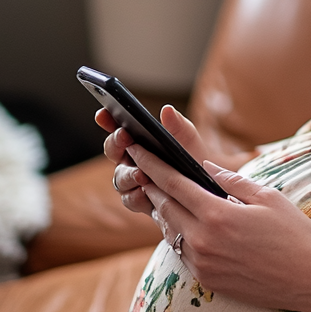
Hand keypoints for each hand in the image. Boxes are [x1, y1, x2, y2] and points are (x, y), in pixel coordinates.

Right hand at [98, 104, 212, 215]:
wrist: (207, 190)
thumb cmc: (194, 160)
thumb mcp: (189, 141)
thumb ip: (178, 126)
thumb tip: (167, 110)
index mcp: (139, 141)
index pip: (119, 129)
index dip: (107, 120)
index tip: (103, 113)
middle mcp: (131, 160)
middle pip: (112, 151)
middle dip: (116, 143)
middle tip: (125, 137)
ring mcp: (133, 182)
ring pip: (119, 178)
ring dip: (127, 174)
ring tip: (141, 173)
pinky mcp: (142, 201)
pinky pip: (130, 199)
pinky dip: (136, 195)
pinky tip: (144, 193)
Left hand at [100, 106, 310, 311]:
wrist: (308, 281)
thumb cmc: (293, 235)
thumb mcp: (267, 197)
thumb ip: (232, 181)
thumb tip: (205, 167)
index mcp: (218, 215)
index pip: (174, 184)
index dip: (153, 165)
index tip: (138, 151)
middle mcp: (203, 241)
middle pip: (164, 206)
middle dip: (151, 184)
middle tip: (141, 167)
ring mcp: (202, 264)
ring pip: (169, 230)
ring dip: (161, 209)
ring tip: (157, 191)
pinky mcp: (205, 280)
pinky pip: (181, 251)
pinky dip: (176, 232)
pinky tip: (179, 222)